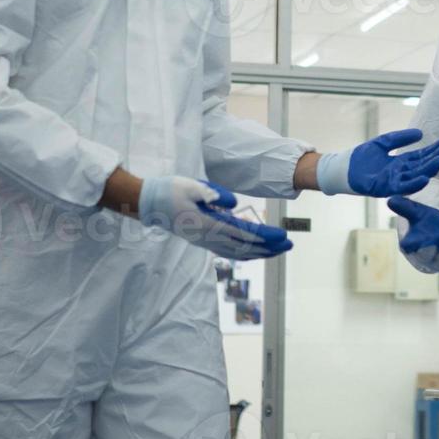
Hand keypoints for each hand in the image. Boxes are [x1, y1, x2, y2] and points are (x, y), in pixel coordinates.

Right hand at [138, 176, 291, 259]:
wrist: (149, 202)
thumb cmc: (171, 190)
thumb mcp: (192, 185)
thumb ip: (213, 193)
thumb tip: (233, 203)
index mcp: (207, 224)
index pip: (243, 234)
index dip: (265, 236)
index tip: (282, 235)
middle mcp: (208, 237)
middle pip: (244, 247)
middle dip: (269, 247)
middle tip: (290, 245)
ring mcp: (205, 241)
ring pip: (238, 253)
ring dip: (260, 253)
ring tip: (279, 250)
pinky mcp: (203, 240)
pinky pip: (229, 252)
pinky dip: (246, 253)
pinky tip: (256, 252)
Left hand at [316, 128, 438, 197]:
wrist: (343, 168)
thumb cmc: (362, 157)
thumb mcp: (384, 142)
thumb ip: (400, 138)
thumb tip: (420, 133)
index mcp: (400, 163)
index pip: (421, 156)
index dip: (433, 150)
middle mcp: (400, 173)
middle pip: (421, 166)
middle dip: (435, 159)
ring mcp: (394, 181)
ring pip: (415, 176)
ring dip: (428, 169)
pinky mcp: (385, 188)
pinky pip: (402, 187)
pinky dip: (414, 184)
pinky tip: (425, 178)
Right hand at [388, 196, 438, 272]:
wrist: (437, 226)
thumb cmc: (423, 220)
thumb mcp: (415, 211)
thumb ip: (404, 207)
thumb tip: (390, 200)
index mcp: (411, 245)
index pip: (410, 249)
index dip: (416, 247)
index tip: (425, 242)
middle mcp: (424, 258)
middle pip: (432, 260)